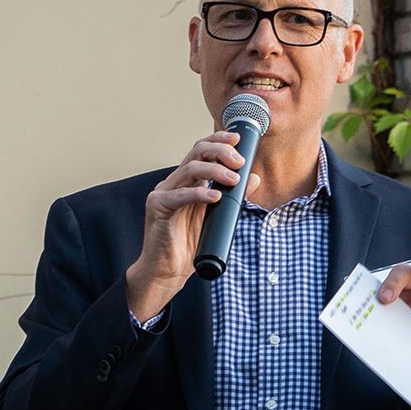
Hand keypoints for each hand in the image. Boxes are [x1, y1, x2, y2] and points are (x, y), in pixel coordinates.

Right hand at [126, 133, 253, 321]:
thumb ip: (234, 197)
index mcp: (187, 182)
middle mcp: (174, 183)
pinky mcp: (157, 207)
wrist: (168, 270)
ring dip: (214, 171)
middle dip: (220, 151)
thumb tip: (253, 178)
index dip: (218, 140)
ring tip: (233, 180)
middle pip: (196, 153)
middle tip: (239, 161)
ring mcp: (163, 193)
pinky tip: (215, 196)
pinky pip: (179, 195)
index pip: (201, 151)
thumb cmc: (188, 245)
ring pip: (189, 169)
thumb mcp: (217, 217)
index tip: (237, 138)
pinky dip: (199, 193)